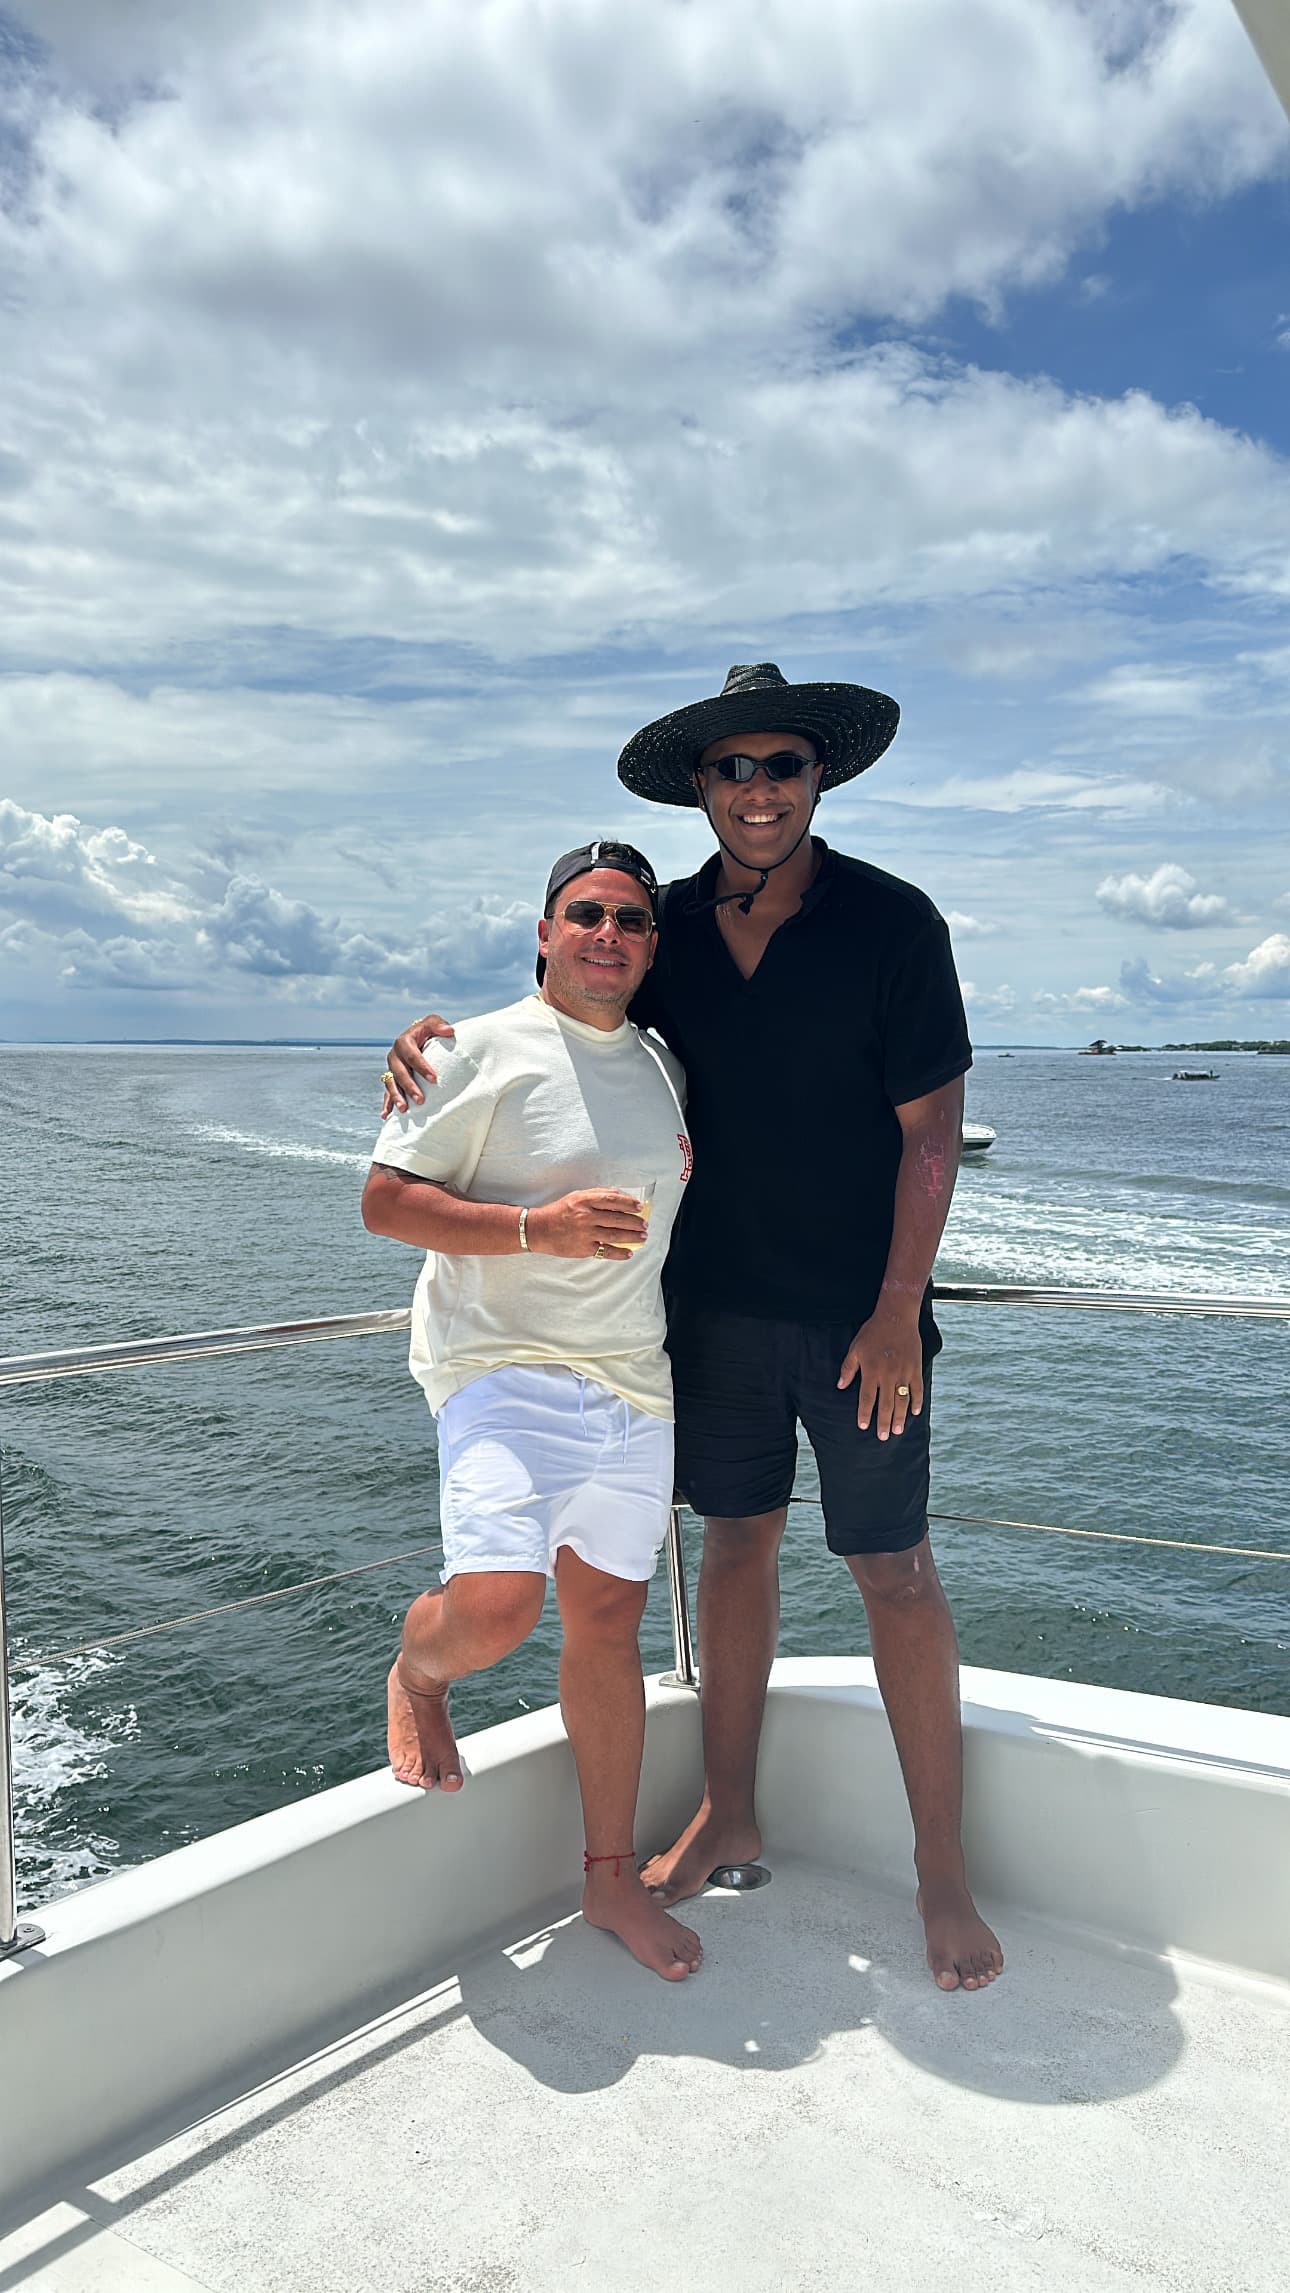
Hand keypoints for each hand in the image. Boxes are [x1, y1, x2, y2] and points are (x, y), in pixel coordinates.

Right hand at [382, 1015, 455, 1114]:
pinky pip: (387, 1092)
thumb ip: (438, 1024)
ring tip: (404, 1110)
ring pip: (390, 1083)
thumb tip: (449, 1031)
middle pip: (399, 1072)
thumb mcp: (432, 1022)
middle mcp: (395, 1055)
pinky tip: (385, 1115)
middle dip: (409, 1087)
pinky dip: (386, 1103)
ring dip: (396, 1097)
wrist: (418, 1037)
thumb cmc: (428, 1031)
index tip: (434, 1079)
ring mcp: (391, 1068)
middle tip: (420, 1100)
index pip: (412, 1055)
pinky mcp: (391, 1078)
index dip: (422, 1067)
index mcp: (403, 1042)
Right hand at [527, 1190, 647, 1260]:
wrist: (539, 1229)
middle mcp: (586, 1216)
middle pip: (618, 1218)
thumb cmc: (559, 1211)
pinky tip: (629, 1253)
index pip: (613, 1199)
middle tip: (644, 1225)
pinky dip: (620, 1253)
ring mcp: (586, 1233)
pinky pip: (606, 1251)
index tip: (639, 1207)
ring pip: (616, 1235)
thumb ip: (597, 1194)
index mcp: (585, 1201)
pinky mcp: (584, 1249)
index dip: (629, 1203)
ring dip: (632, 1237)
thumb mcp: (576, 1196)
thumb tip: (619, 1195)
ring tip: (642, 1237)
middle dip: (635, 1222)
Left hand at [836, 1307, 923, 1439]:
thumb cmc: (873, 1332)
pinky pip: (917, 1389)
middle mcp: (888, 1375)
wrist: (896, 1317)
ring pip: (902, 1400)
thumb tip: (840, 1386)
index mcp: (871, 1371)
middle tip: (883, 1437)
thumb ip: (848, 1368)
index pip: (866, 1398)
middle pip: (885, 1404)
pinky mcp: (915, 1368)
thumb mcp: (855, 1348)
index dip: (864, 1413)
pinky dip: (916, 1401)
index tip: (863, 1426)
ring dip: (899, 1417)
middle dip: (883, 1422)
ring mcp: (904, 1372)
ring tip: (897, 1431)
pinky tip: (914, 1412)